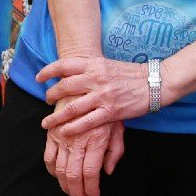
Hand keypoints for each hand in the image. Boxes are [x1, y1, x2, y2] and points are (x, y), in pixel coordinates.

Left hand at [37, 55, 162, 133]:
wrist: (155, 82)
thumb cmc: (131, 74)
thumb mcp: (108, 64)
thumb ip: (90, 68)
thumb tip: (70, 73)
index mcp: (95, 64)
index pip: (65, 65)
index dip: (48, 71)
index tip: (39, 78)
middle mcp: (97, 78)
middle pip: (64, 87)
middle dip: (51, 95)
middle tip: (46, 101)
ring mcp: (103, 95)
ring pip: (72, 107)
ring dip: (56, 116)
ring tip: (47, 122)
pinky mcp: (111, 111)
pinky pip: (86, 121)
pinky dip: (72, 127)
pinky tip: (64, 131)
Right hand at [43, 117, 125, 195]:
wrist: (86, 86)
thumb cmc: (106, 109)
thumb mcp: (118, 127)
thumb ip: (115, 151)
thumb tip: (107, 171)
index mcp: (96, 139)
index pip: (90, 172)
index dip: (91, 189)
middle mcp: (78, 140)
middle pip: (73, 174)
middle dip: (77, 192)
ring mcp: (62, 138)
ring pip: (59, 170)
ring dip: (64, 185)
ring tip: (72, 191)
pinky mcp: (52, 134)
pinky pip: (48, 158)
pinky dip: (52, 171)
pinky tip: (59, 175)